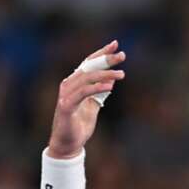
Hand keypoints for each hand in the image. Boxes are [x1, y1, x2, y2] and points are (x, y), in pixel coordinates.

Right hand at [47, 41, 125, 158]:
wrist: (69, 144)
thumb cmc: (79, 125)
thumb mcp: (93, 105)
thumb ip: (99, 92)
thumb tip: (111, 79)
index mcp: (75, 83)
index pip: (89, 63)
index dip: (101, 53)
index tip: (116, 44)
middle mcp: (69, 85)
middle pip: (89, 67)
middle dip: (106, 60)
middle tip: (122, 55)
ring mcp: (66, 95)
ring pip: (87, 78)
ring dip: (105, 74)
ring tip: (122, 74)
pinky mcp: (66, 106)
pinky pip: (83, 93)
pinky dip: (96, 88)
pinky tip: (110, 86)